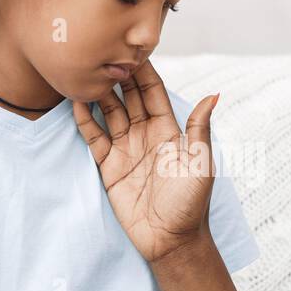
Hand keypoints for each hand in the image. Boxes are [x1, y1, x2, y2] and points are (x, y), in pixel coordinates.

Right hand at [73, 60, 218, 263]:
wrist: (172, 241)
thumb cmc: (192, 204)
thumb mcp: (200, 164)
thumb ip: (200, 129)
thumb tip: (214, 95)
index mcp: (170, 130)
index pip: (153, 92)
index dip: (143, 71)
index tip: (131, 49)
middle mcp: (146, 134)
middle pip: (128, 97)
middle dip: (117, 75)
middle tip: (102, 51)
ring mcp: (126, 149)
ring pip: (109, 113)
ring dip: (98, 93)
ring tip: (85, 71)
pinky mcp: (109, 166)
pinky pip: (95, 138)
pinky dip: (85, 120)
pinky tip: (76, 102)